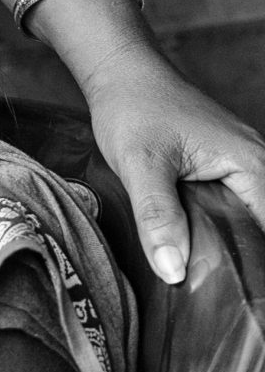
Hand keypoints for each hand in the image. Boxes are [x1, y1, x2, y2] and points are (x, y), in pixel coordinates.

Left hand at [81, 40, 264, 284]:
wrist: (120, 69)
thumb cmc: (133, 106)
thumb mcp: (140, 162)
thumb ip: (157, 214)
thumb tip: (175, 272)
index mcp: (251, 165)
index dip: (258, 269)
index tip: (246, 302)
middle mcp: (257, 165)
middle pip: (262, 231)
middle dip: (247, 264)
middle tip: (221, 298)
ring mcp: (242, 166)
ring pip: (249, 222)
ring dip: (234, 250)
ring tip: (211, 286)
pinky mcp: (224, 168)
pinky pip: (235, 209)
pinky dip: (223, 231)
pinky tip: (200, 253)